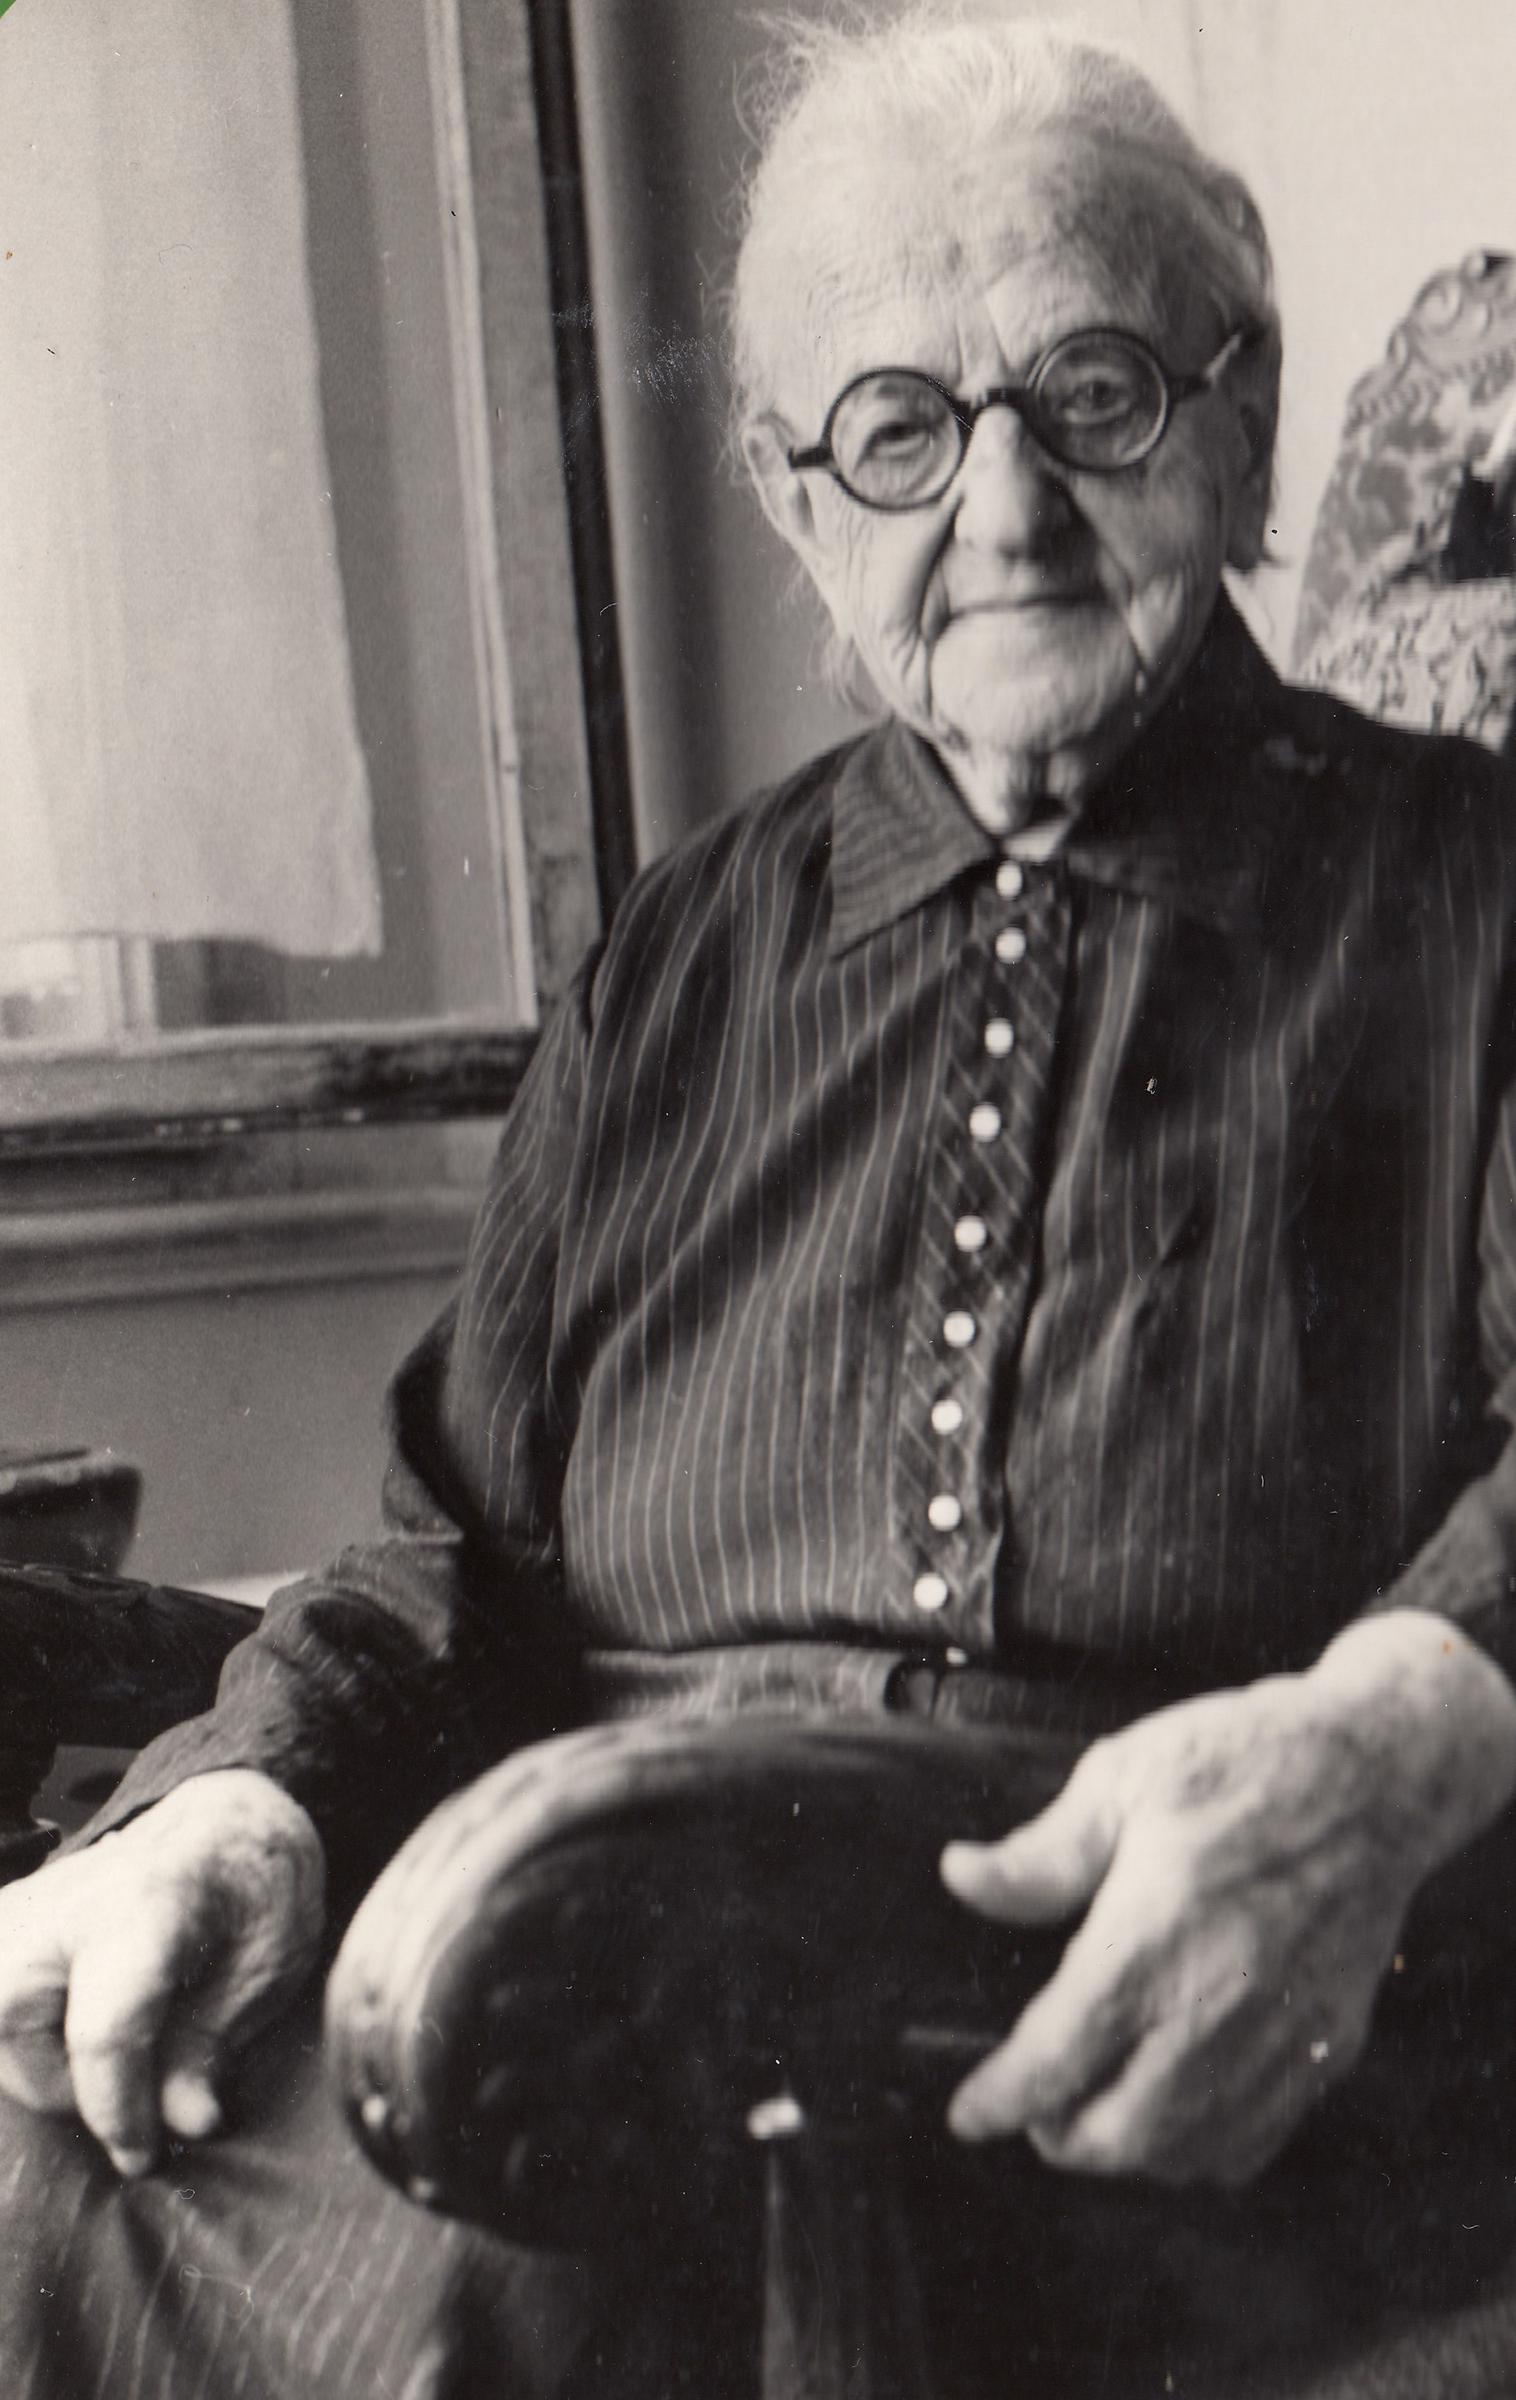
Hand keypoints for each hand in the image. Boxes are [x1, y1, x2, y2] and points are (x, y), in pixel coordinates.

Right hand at [0, 1770, 324, 2176]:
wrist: (219, 1829)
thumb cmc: (252, 1896)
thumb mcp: (267, 1966)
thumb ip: (213, 2044)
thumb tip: (187, 2125)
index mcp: (146, 1903)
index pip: (104, 2031)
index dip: (120, 2114)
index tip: (144, 2158)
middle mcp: (65, 1900)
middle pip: (16, 2028)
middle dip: (68, 2086)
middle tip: (133, 2091)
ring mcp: (20, 1907)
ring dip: (42, 2066)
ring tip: (112, 2057)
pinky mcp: (0, 1925)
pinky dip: (26, 2042)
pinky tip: (74, 2034)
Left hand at [941, 1610, 1515, 2185]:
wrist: (1376, 1773)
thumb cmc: (1244, 1762)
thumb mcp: (1123, 1779)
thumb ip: (1041, 1853)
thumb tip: (960, 1877)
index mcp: (1154, 1936)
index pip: (1059, 2054)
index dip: (1003, 2098)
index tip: (968, 2117)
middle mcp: (1218, 2002)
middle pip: (1123, 2130)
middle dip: (1062, 2137)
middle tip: (1032, 2110)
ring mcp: (1281, 2033)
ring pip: (1190, 2150)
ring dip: (1130, 2148)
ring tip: (1094, 2111)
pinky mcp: (1327, 2042)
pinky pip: (1257, 2139)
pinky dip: (1202, 2150)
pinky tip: (1174, 2112)